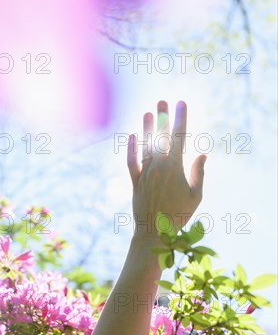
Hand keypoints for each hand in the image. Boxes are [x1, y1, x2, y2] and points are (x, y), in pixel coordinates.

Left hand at [127, 100, 206, 241]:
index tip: (182, 103)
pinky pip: (132, 161)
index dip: (181, 118)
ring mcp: (145, 173)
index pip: (179, 137)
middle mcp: (158, 166)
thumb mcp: (195, 196)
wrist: (154, 232)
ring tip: (148, 113)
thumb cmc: (179, 216)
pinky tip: (132, 136)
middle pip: (160, 137)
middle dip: (162, 117)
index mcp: (175, 167)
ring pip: (145, 146)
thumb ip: (198, 174)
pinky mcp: (135, 182)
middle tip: (162, 101)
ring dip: (147, 128)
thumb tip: (202, 155)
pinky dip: (131, 148)